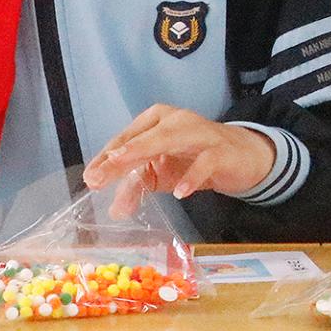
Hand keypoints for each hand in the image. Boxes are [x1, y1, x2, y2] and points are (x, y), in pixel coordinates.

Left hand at [83, 106, 276, 215]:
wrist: (240, 156)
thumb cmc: (193, 158)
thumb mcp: (160, 172)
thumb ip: (136, 186)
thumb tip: (115, 210)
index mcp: (156, 121)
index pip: (127, 138)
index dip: (107, 157)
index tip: (90, 177)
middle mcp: (176, 120)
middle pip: (144, 137)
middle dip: (120, 155)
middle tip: (98, 177)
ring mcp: (200, 133)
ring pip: (170, 138)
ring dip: (146, 151)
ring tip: (126, 165)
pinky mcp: (220, 150)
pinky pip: (205, 161)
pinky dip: (192, 175)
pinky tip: (179, 192)